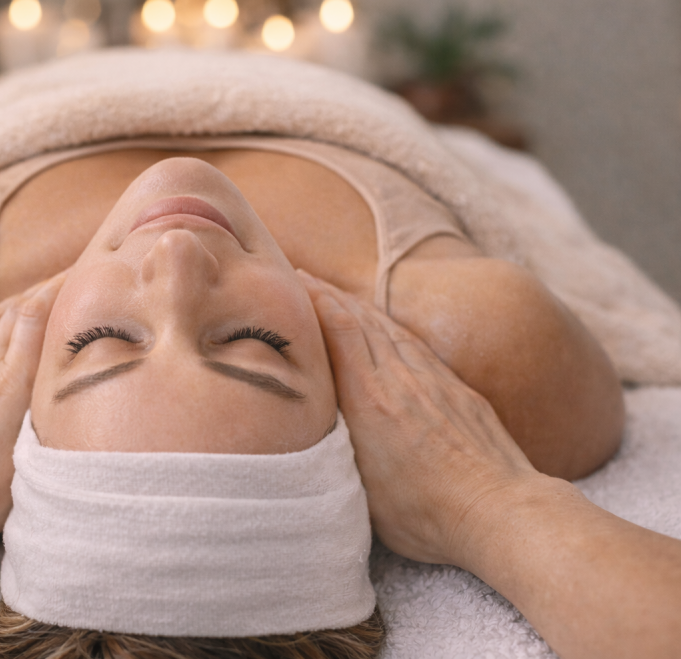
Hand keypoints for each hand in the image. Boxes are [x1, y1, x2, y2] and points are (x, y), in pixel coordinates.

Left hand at [0, 272, 64, 556]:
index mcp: (9, 389)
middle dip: (46, 288)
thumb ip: (50, 435)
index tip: (82, 272)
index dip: (59, 289)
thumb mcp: (25, 474)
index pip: (35, 319)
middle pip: (16, 311)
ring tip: (39, 294)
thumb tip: (77, 418)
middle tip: (72, 276)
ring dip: (16, 301)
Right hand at [299, 271, 541, 566]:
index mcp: (370, 401)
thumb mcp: (359, 489)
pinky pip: (416, 345)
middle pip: (359, 320)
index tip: (291, 280)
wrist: (501, 511)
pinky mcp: (458, 390)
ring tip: (337, 295)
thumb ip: (332, 448)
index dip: (314, 300)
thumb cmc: (426, 514)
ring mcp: (433, 381)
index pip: (338, 331)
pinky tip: (386, 328)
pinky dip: (392, 328)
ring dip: (358, 307)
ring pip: (389, 329)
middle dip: (328, 294)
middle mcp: (400, 380)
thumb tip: (308, 430)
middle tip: (302, 277)